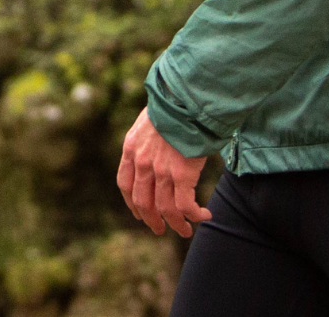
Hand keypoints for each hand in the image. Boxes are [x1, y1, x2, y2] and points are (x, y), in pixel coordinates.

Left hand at [116, 108, 212, 237]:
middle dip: (152, 220)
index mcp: (131, 148)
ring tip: (186, 230)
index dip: (132, 204)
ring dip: (176, 225)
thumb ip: (149, 139)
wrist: (187, 97)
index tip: (140, 214)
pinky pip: (185, 206)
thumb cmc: (175, 104)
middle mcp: (142, 162)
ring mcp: (161, 170)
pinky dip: (194, 216)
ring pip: (166, 210)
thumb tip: (158, 149)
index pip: (125, 184)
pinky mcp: (182, 174)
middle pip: (143, 203)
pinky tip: (203, 216)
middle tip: (160, 229)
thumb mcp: (150, 120)